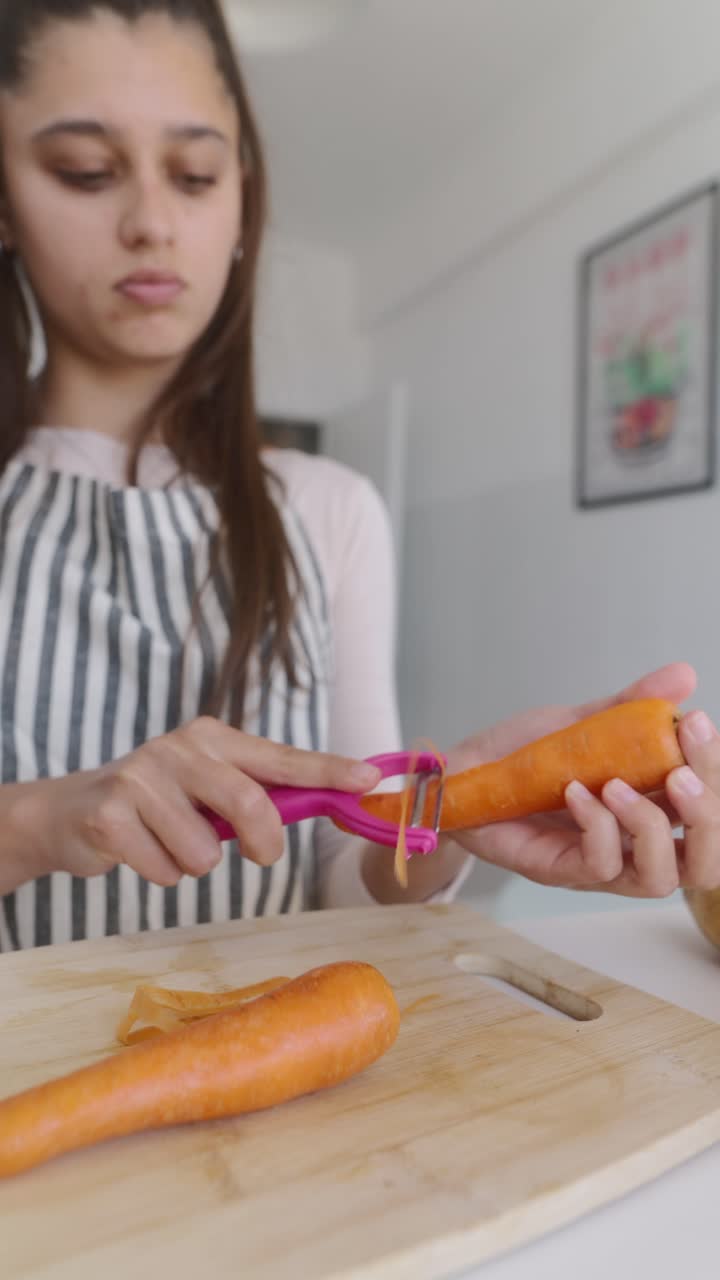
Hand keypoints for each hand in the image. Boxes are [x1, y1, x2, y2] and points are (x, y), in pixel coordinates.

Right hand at [8, 719, 380, 887]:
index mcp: (212, 738)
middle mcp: (179, 748)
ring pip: (205, 852)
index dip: (327, 771)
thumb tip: (326, 802)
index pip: (281, 758)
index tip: (369, 781)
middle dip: (264, 843)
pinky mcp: (110, 814)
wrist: (68, 812)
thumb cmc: (156, 804)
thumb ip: (257, 793)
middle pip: (250, 804)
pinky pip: (165, 872)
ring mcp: (141, 778)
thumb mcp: (206, 787)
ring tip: (169, 843)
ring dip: (195, 864)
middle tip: (262, 857)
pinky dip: (161, 876)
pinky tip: (139, 852)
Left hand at [446, 662, 719, 896]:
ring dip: (649, 826)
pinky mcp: (559, 870)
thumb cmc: (524, 756)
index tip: (696, 722)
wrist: (461, 772)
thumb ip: (631, 706)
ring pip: (658, 878)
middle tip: (679, 774)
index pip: (711, 813)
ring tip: (617, 784)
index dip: (714, 773)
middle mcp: (634, 845)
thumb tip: (684, 674)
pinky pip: (597, 865)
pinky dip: (595, 825)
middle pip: (704, 863)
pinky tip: (575, 791)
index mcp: (652, 808)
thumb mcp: (581, 722)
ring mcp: (598, 864)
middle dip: (706, 817)